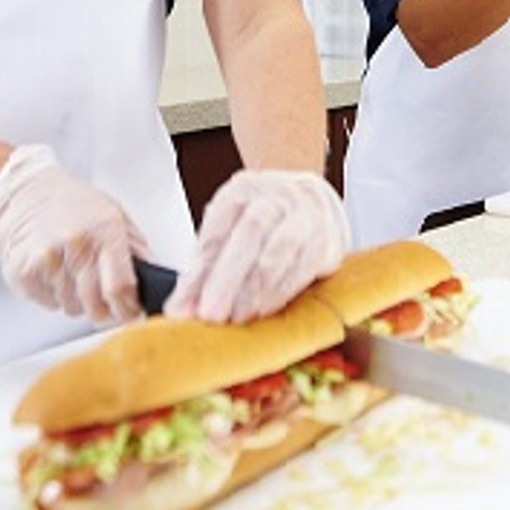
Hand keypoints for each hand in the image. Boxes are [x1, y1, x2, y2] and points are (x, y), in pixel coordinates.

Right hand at [0, 144, 144, 324]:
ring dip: (78, 301)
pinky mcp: (23, 271)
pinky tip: (54, 274)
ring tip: (75, 276)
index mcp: (104, 229)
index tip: (131, 313)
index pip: (120, 286)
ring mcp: (47, 257)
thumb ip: (135, 246)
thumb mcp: (113, 213)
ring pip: (72, 307)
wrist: (24, 193)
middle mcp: (76, 243)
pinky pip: (49, 303)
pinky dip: (55, 296)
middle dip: (104, 312)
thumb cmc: (72, 203)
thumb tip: (153, 274)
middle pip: (95, 304)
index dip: (128, 308)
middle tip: (105, 305)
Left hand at [164, 170, 347, 323]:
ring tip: (236, 318)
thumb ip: (204, 268)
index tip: (184, 305)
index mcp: (243, 190)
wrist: (313, 201)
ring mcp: (307, 216)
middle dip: (228, 278)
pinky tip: (264, 310)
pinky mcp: (328, 241)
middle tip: (211, 314)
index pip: (218, 228)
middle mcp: (277, 196)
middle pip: (251, 231)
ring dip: (256, 290)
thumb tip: (181, 311)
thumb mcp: (228, 230)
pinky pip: (305, 267)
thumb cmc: (262, 221)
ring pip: (281, 250)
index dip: (201, 269)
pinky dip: (282, 292)